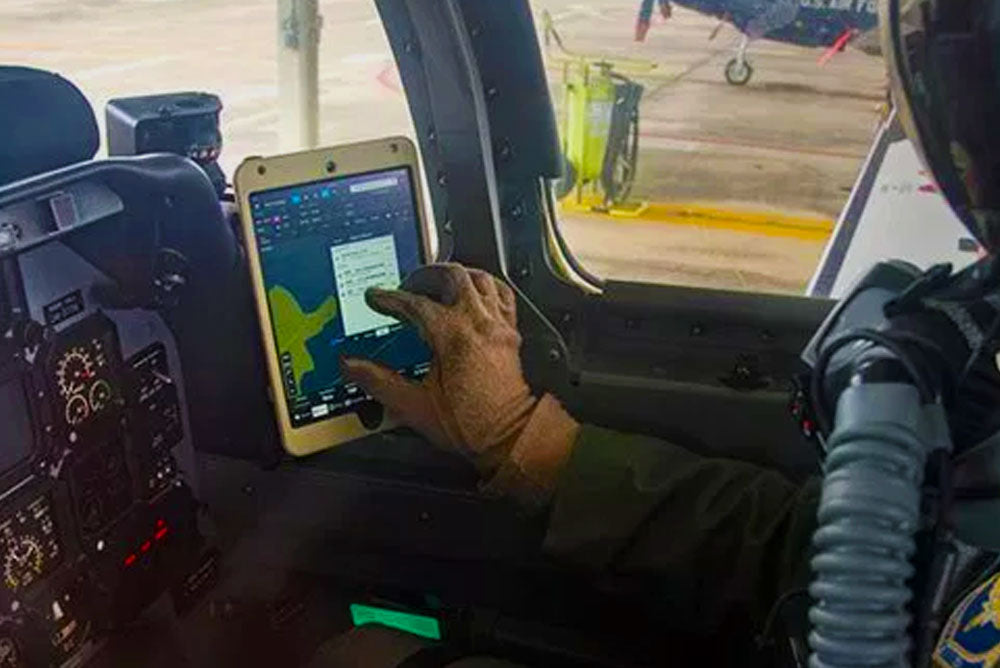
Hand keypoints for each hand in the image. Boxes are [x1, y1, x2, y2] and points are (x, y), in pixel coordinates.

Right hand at [342, 264, 577, 499]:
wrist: (508, 438)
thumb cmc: (470, 425)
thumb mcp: (414, 407)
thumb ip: (379, 382)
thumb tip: (352, 366)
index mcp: (454, 337)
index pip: (415, 303)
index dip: (390, 298)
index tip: (377, 298)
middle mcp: (479, 324)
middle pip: (452, 277)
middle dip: (425, 275)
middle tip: (406, 284)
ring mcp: (498, 326)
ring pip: (480, 279)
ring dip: (456, 275)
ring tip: (437, 282)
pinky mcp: (510, 334)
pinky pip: (502, 294)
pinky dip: (485, 287)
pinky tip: (474, 293)